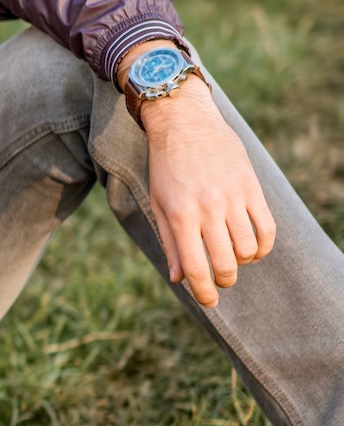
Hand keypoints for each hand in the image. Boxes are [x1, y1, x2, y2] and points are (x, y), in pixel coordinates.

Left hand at [141, 77, 275, 307]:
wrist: (184, 122)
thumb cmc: (166, 166)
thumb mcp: (158, 204)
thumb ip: (170, 243)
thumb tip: (179, 279)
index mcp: (180, 215)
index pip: (196, 267)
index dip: (204, 292)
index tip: (209, 303)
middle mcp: (208, 209)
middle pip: (227, 263)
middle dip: (225, 280)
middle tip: (221, 280)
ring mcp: (232, 197)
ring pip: (249, 248)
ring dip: (243, 262)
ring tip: (233, 258)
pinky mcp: (251, 186)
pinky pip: (267, 227)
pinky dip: (264, 246)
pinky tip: (254, 249)